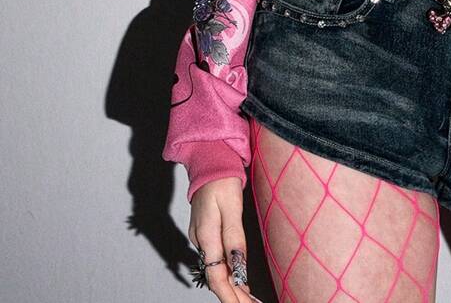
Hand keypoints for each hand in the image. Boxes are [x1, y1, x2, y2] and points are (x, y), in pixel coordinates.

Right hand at [188, 177, 258, 300]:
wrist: (210, 162)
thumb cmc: (222, 180)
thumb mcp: (232, 206)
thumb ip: (235, 237)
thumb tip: (238, 266)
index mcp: (206, 235)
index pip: (217, 276)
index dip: (230, 296)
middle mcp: (201, 241)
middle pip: (216, 278)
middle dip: (233, 297)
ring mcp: (202, 238)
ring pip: (216, 270)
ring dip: (232, 287)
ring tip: (249, 300)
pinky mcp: (206, 234)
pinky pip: (216, 260)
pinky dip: (228, 273)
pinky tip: (239, 279)